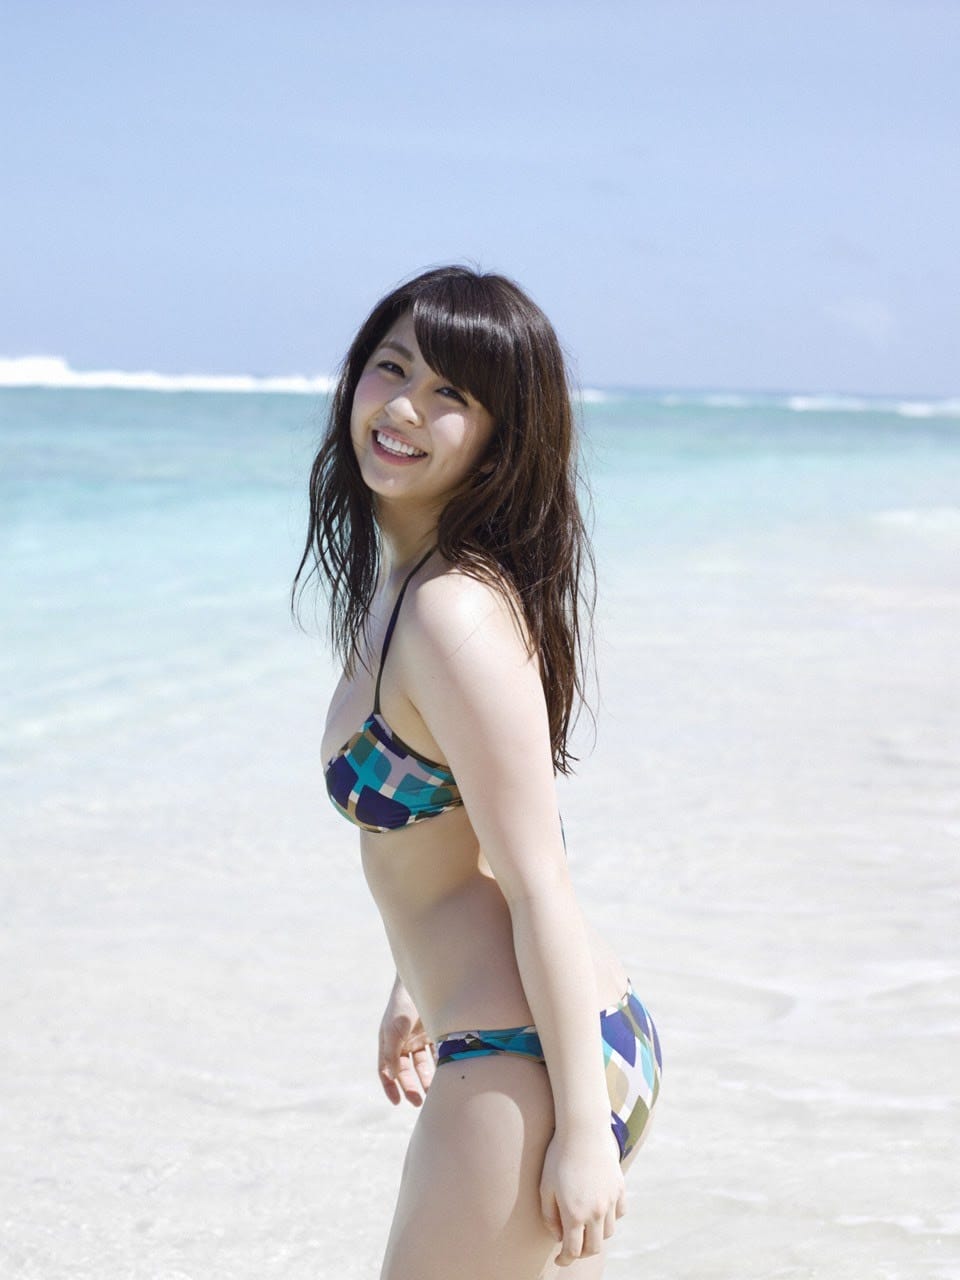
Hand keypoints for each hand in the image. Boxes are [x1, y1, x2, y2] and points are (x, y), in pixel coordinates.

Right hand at [378, 979, 434, 1106]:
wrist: (425, 981)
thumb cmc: (404, 1004)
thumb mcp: (395, 1028)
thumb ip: (392, 1052)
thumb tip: (392, 1076)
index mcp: (388, 1042)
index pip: (386, 1070)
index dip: (390, 1086)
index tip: (397, 1102)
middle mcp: (403, 1043)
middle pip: (407, 1071)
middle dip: (412, 1086)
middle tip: (419, 1101)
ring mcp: (420, 1039)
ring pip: (424, 1066)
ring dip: (428, 1079)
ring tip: (435, 1091)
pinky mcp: (436, 1034)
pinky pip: (438, 1054)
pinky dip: (441, 1065)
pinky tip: (447, 1073)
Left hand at [539, 1128, 624, 1266]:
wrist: (583, 1129)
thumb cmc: (558, 1157)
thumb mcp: (545, 1187)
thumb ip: (549, 1216)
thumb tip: (557, 1236)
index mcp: (575, 1214)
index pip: (573, 1251)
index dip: (565, 1260)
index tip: (559, 1260)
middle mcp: (596, 1212)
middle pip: (593, 1247)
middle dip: (581, 1252)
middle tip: (572, 1247)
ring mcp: (610, 1200)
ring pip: (608, 1232)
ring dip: (596, 1235)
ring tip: (585, 1227)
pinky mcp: (620, 1188)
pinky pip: (619, 1213)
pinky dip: (611, 1218)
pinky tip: (601, 1211)